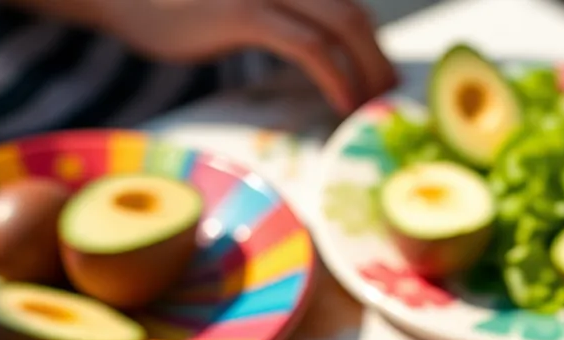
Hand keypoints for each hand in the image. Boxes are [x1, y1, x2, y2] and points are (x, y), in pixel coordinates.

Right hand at [104, 0, 396, 112]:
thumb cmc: (177, 7)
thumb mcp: (238, 9)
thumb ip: (278, 17)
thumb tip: (315, 49)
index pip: (346, 5)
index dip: (372, 43)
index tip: (381, 79)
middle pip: (354, 13)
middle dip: (378, 59)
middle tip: (386, 98)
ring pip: (342, 24)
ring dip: (366, 70)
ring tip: (371, 105)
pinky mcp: (246, 13)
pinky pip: (307, 46)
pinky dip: (334, 76)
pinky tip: (343, 103)